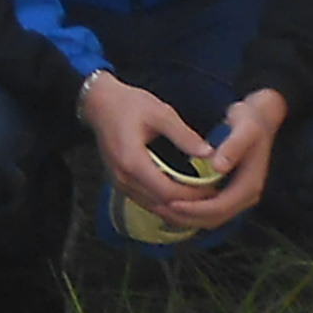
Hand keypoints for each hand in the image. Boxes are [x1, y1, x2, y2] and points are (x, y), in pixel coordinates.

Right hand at [80, 72, 216, 220]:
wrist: (98, 103)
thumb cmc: (128, 104)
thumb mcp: (160, 113)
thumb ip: (184, 136)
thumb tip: (209, 154)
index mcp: (133, 161)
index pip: (169, 192)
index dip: (193, 195)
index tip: (214, 189)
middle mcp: (124, 178)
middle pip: (162, 206)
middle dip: (190, 206)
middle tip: (214, 199)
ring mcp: (121, 183)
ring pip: (154, 208)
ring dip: (179, 209)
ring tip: (203, 201)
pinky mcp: (121, 183)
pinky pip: (147, 201)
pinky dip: (166, 204)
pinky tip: (183, 198)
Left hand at [161, 89, 287, 230]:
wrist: (260, 120)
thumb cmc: (250, 121)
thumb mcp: (245, 129)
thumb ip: (233, 147)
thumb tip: (218, 167)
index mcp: (249, 185)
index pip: (220, 207)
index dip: (195, 208)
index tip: (170, 202)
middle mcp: (246, 196)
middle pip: (214, 219)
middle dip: (186, 216)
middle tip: (158, 207)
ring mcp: (238, 196)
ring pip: (211, 218)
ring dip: (186, 217)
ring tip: (159, 206)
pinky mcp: (230, 192)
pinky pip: (209, 210)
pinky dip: (190, 210)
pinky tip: (170, 201)